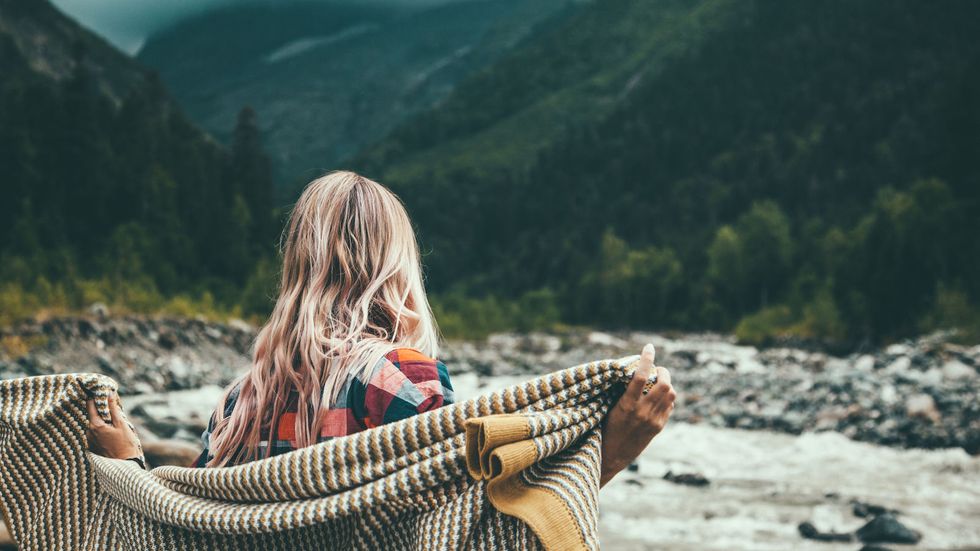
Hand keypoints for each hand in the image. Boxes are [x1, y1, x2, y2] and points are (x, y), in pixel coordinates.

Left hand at [86, 392, 142, 459]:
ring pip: (94, 425)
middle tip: (114, 409)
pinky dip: (102, 431)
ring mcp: (89, 441)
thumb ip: (113, 408)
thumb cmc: (125, 444)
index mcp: (95, 425)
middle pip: (92, 415)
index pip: (90, 405)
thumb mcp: (121, 424)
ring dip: (103, 421)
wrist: (125, 465)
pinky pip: (95, 434)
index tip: (100, 392)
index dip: (95, 397)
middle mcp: (88, 433)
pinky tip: (113, 435)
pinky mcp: (92, 447)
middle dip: (102, 411)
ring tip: (116, 425)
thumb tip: (109, 394)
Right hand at [600, 343, 675, 486]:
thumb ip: (625, 392)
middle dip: (663, 372)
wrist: (612, 456)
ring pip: (671, 395)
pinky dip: (667, 397)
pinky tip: (658, 397)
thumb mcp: (610, 407)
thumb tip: (636, 372)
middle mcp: (643, 413)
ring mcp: (653, 421)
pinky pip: (670, 406)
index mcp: (627, 405)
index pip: (641, 376)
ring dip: (667, 384)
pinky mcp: (658, 427)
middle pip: (664, 384)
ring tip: (658, 382)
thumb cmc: (605, 429)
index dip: (647, 359)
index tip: (649, 347)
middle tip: (657, 369)